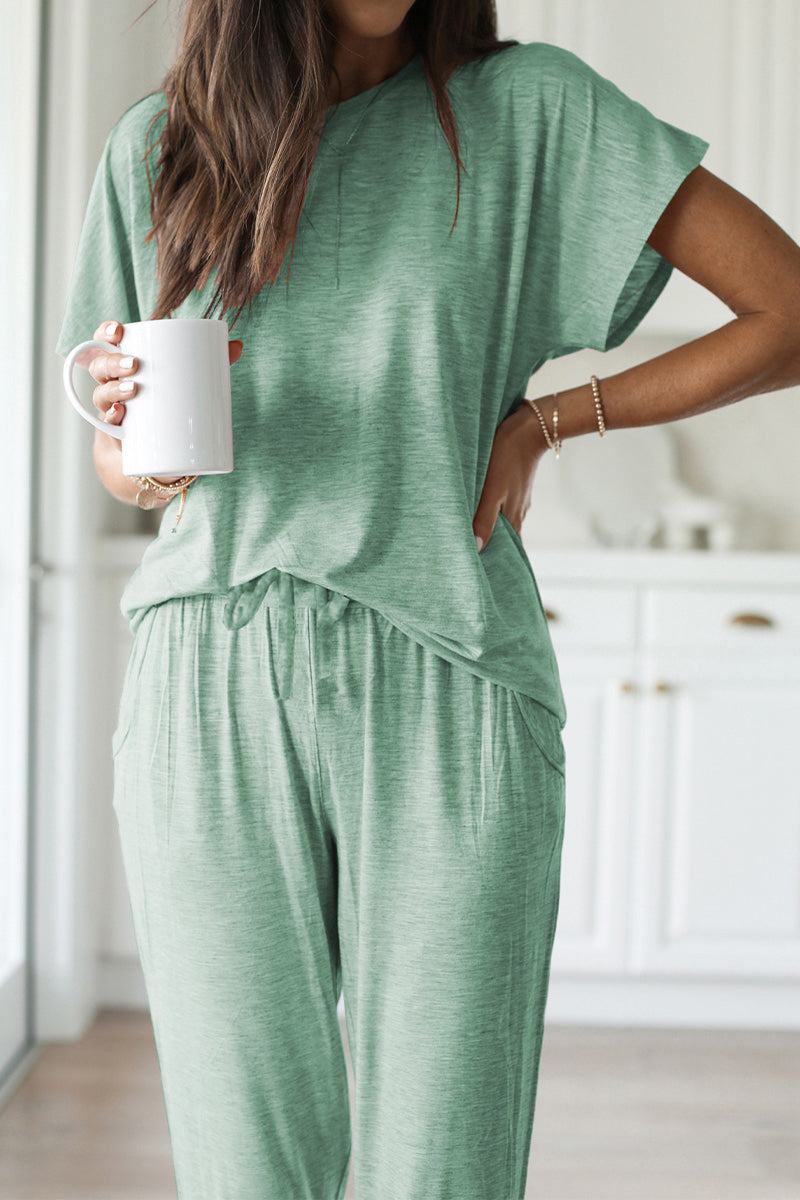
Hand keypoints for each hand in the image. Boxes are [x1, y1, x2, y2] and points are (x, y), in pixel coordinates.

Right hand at [90, 318, 244, 481]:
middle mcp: (111, 383)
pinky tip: (117, 415)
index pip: (105, 340)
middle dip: (113, 362)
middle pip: (101, 366)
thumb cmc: (171, 403)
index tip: (119, 331)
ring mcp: (111, 408)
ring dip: (113, 389)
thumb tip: (238, 345)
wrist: (158, 450)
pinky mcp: (118, 433)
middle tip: (134, 364)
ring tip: (133, 390)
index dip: (106, 332)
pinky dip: (111, 418)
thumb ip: (211, 362)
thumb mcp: (188, 381)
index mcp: (124, 363)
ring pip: (101, 393)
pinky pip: (106, 424)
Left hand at [472, 399, 549, 551]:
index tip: (476, 569)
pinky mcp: (512, 484)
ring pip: (499, 518)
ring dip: (485, 525)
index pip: (506, 550)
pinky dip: (488, 509)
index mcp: (514, 519)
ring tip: (465, 532)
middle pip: (501, 536)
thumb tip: (476, 548)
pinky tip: (476, 505)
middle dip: (487, 545)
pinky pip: (499, 502)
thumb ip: (484, 519)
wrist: (529, 428)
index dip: (493, 560)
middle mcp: (517, 512)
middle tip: (465, 554)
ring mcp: (515, 497)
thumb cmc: (508, 458)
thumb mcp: (493, 491)